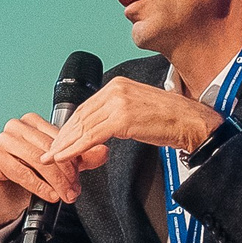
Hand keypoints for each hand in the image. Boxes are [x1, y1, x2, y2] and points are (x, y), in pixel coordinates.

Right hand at [0, 112, 106, 233]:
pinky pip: (22, 172)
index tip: (81, 176)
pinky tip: (50, 196)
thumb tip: (104, 152)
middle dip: (66, 172)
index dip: (73, 157)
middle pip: (49, 149)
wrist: (2, 199)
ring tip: (66, 195)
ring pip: (37, 160)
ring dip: (55, 181)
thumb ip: (80, 159)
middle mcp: (16, 126)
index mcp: (32, 122)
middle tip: (76, 190)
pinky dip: (39, 186)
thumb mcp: (59, 168)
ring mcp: (3, 139)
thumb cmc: (27, 179)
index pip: (59, 137)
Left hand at [39, 78, 220, 165]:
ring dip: (65, 144)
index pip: (85, 107)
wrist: (191, 122)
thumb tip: (100, 128)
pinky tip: (66, 156)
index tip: (60, 139)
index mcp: (118, 84)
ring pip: (83, 126)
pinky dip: (75, 148)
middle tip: (50, 151)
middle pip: (80, 115)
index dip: (70, 126)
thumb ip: (117, 112)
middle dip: (63, 136)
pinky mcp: (122, 118)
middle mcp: (115, 89)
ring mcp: (118, 102)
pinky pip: (92, 135)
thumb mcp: (138, 108)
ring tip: (53, 158)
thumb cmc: (171, 119)